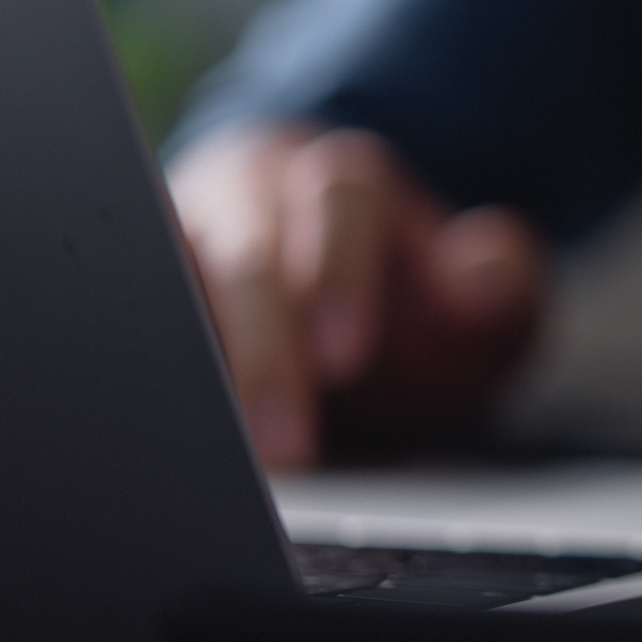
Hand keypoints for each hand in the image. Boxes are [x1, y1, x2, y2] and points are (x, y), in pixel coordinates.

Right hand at [169, 124, 545, 469]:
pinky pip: (142, 332)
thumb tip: (486, 275)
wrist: (343, 305)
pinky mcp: (149, 297)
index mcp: (344, 181)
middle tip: (283, 445)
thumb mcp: (480, 303)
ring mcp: (190, 242)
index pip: (340, 200)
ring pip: (170, 289)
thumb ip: (499, 287)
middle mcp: (256, 197)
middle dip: (263, 352)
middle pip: (245, 253)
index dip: (341, 271)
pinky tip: (178, 445)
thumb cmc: (412, 305)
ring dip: (194, 376)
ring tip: (220, 460)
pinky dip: (158, 385)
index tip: (345, 356)